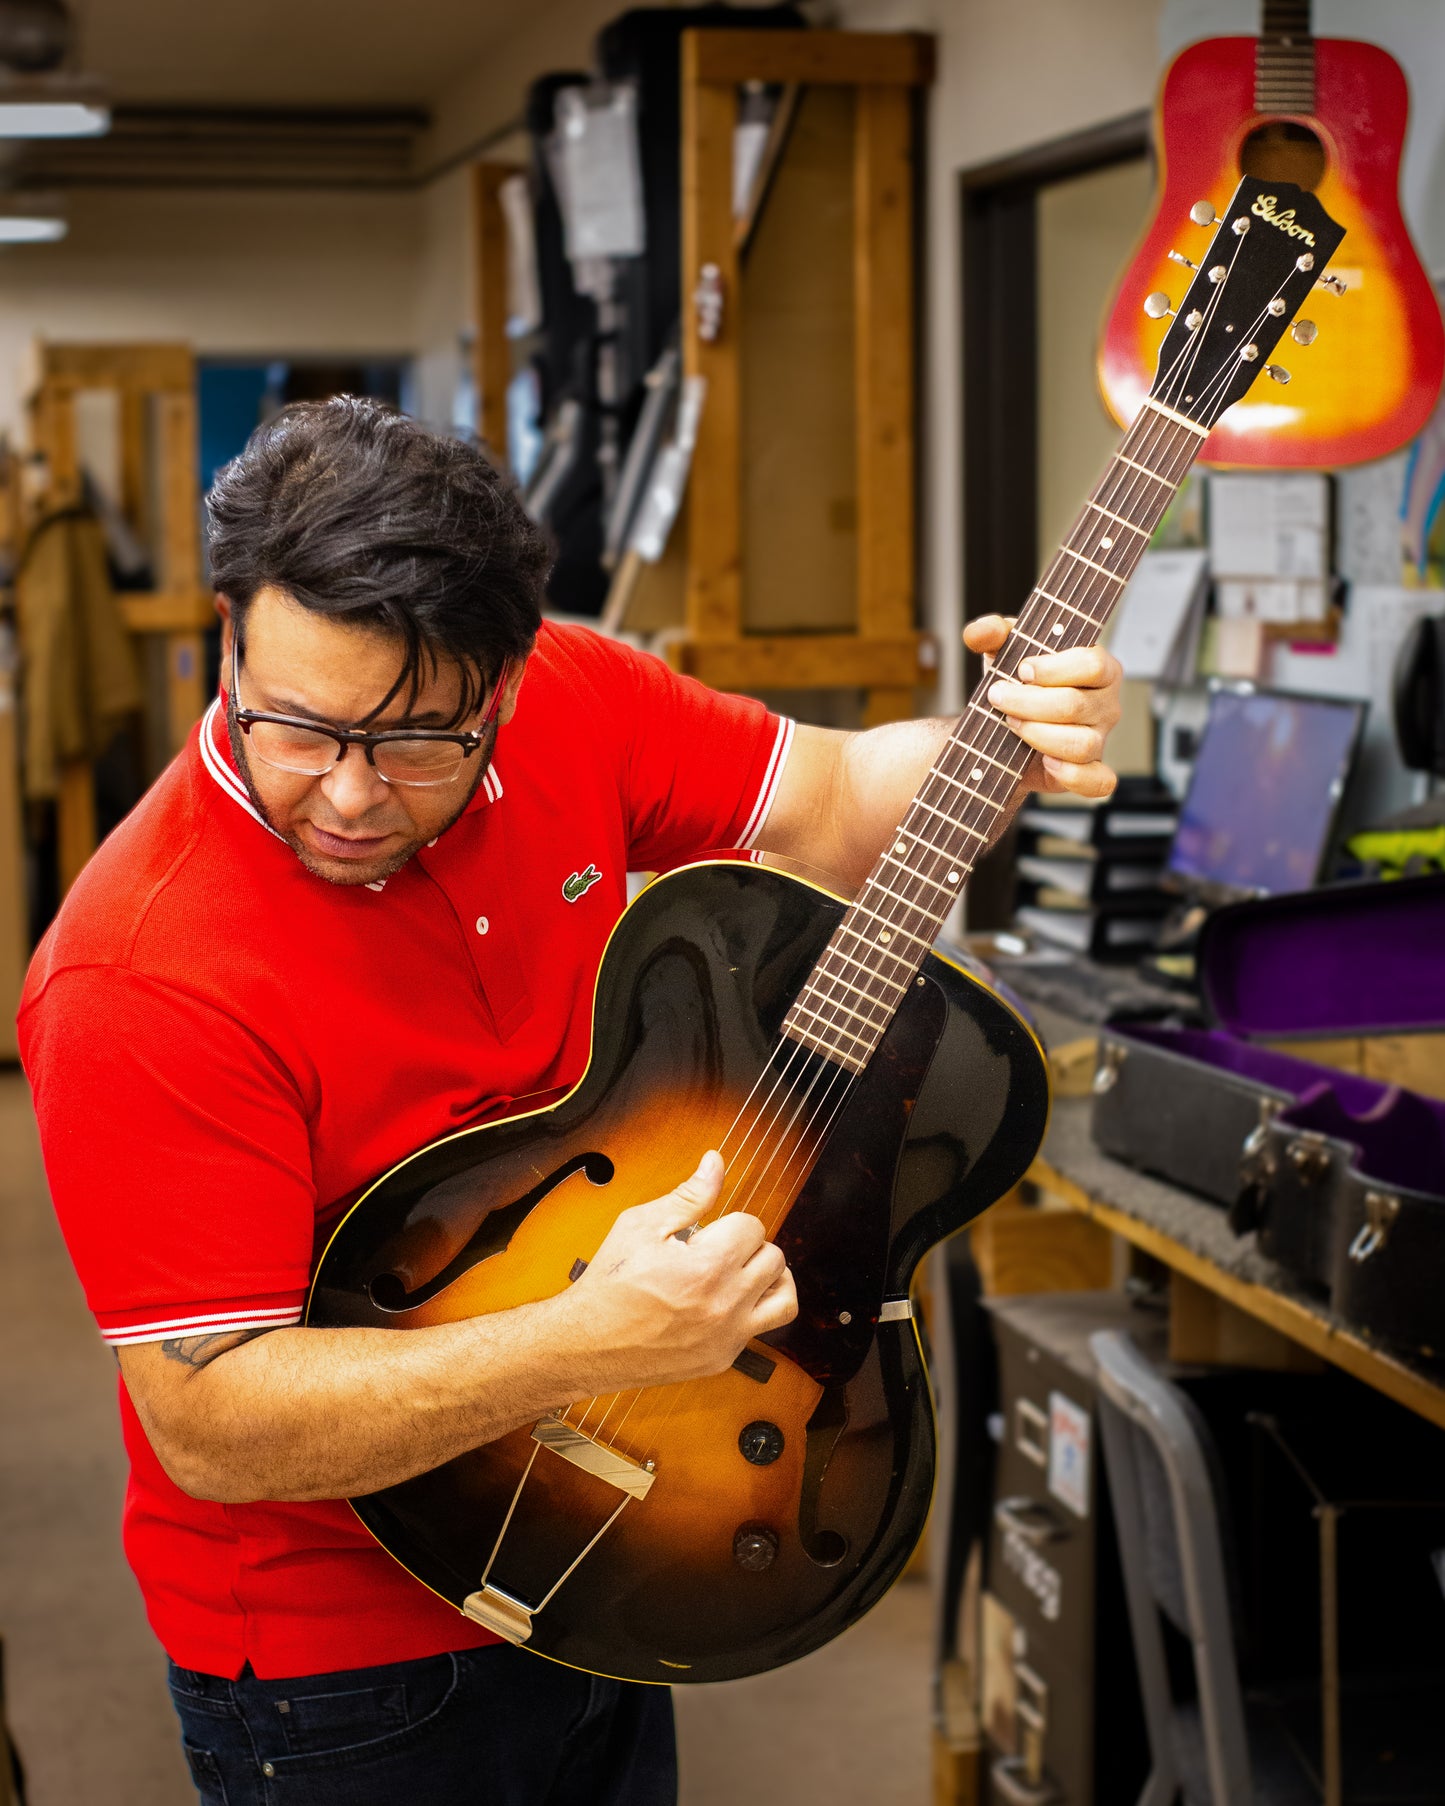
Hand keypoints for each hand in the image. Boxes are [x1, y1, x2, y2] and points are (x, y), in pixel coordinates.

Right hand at [561, 1152, 796, 1391]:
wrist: (588, 1343)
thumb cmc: (610, 1284)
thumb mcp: (642, 1226)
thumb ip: (688, 1195)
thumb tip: (715, 1164)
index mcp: (707, 1267)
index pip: (753, 1227)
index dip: (730, 1222)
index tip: (709, 1232)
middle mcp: (725, 1305)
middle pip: (774, 1258)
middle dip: (748, 1246)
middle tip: (718, 1250)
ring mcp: (727, 1336)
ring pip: (785, 1298)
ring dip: (770, 1279)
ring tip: (744, 1272)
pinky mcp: (723, 1358)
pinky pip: (761, 1330)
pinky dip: (752, 1311)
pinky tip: (727, 1302)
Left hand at [963, 615, 1123, 798]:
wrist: (1004, 724)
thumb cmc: (1016, 681)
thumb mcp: (1002, 650)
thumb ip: (991, 632)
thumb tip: (982, 631)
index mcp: (1099, 668)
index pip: (1093, 665)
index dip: (1055, 669)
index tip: (1022, 670)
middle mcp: (1107, 704)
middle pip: (1075, 705)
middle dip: (1028, 703)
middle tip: (998, 697)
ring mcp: (1100, 739)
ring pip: (1081, 744)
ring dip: (1038, 735)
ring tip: (1012, 725)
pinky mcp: (1090, 771)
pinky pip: (1098, 782)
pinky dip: (1072, 775)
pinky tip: (1045, 762)